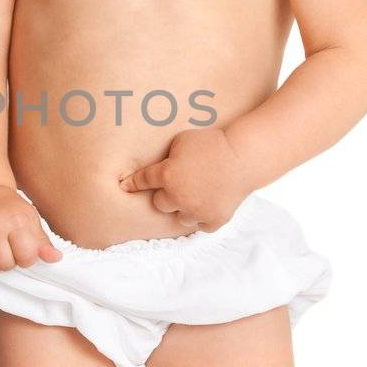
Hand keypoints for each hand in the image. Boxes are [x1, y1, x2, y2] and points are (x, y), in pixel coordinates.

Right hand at [0, 186, 63, 276]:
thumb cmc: (10, 210)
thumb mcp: (30, 219)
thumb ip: (42, 242)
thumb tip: (55, 258)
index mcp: (15, 221)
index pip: (26, 257)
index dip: (26, 257)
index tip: (22, 248)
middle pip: (4, 265)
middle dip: (9, 262)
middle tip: (6, 249)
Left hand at [118, 128, 253, 231]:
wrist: (243, 156)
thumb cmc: (212, 143)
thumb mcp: (183, 140)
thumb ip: (167, 156)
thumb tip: (158, 165)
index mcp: (167, 176)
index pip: (142, 182)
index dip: (132, 184)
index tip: (123, 187)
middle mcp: (178, 197)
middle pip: (159, 204)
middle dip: (166, 196)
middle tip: (180, 185)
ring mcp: (196, 211)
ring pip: (180, 218)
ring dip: (184, 208)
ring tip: (196, 195)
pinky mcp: (214, 221)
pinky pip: (200, 226)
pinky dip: (203, 218)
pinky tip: (208, 205)